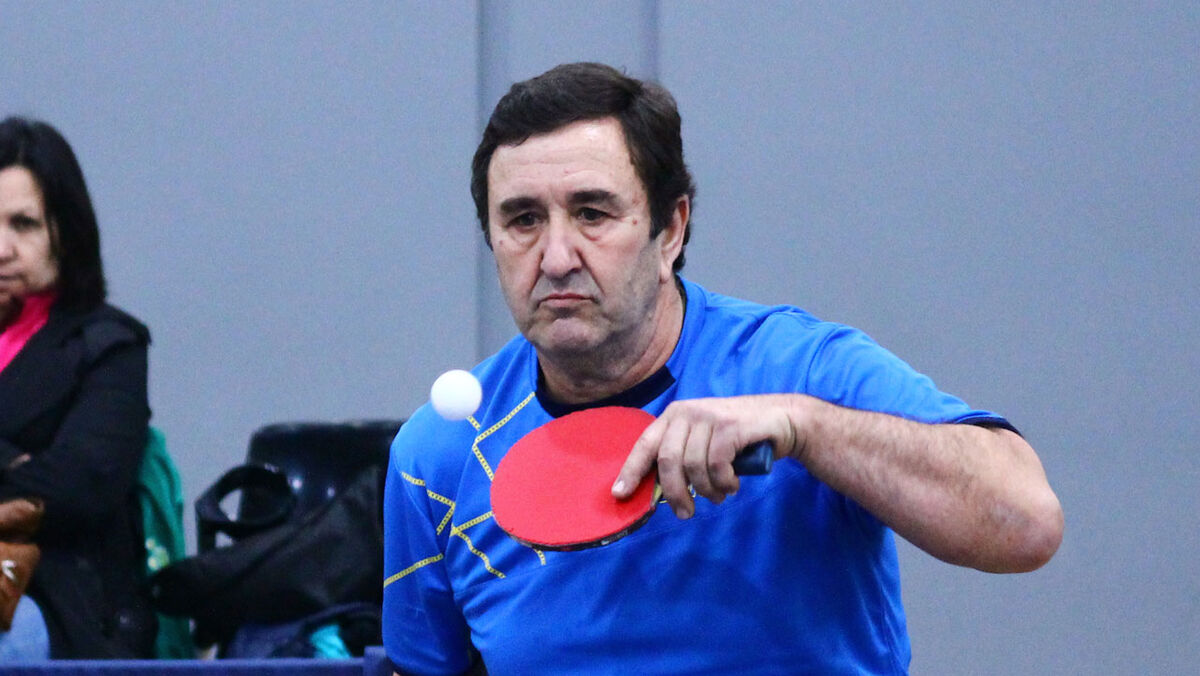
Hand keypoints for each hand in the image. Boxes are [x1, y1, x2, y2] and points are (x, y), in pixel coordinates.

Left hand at [611, 395, 797, 518]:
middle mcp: (687, 412)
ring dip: (706, 490)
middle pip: (668, 461)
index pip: (645, 444)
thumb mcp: (705, 442)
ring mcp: (709, 416)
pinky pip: (716, 465)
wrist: (783, 420)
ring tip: (718, 496)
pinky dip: (724, 482)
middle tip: (686, 514)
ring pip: (693, 466)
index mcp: (675, 415)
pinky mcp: (730, 426)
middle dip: (676, 493)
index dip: (631, 471)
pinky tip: (732, 486)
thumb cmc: (740, 437)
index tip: (620, 494)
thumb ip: (683, 457)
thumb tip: (660, 491)